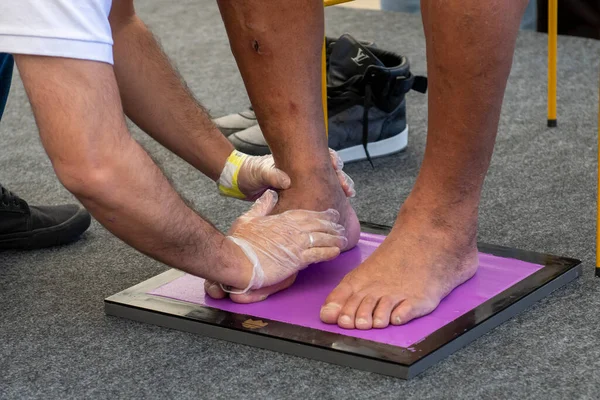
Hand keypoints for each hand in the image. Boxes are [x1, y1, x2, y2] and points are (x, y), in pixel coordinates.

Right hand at [210, 190, 347, 293]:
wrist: (237, 260)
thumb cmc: (240, 242)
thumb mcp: (248, 218)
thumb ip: (261, 207)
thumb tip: (268, 195)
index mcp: (282, 219)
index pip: (306, 214)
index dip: (321, 214)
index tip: (330, 214)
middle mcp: (293, 230)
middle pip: (318, 224)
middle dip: (331, 225)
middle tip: (341, 226)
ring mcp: (296, 244)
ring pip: (321, 238)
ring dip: (334, 238)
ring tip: (343, 239)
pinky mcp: (296, 260)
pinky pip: (317, 255)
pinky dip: (328, 252)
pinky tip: (336, 251)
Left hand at [218, 149, 355, 199]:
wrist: (241, 183)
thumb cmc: (250, 173)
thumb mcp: (258, 172)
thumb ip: (271, 175)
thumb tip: (286, 180)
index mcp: (295, 159)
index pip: (320, 154)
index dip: (332, 159)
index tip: (338, 166)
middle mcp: (302, 169)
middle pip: (329, 171)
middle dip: (342, 178)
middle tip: (348, 189)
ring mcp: (303, 182)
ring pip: (327, 184)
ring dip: (338, 190)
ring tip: (348, 197)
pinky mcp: (300, 195)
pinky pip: (317, 197)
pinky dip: (327, 202)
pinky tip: (333, 211)